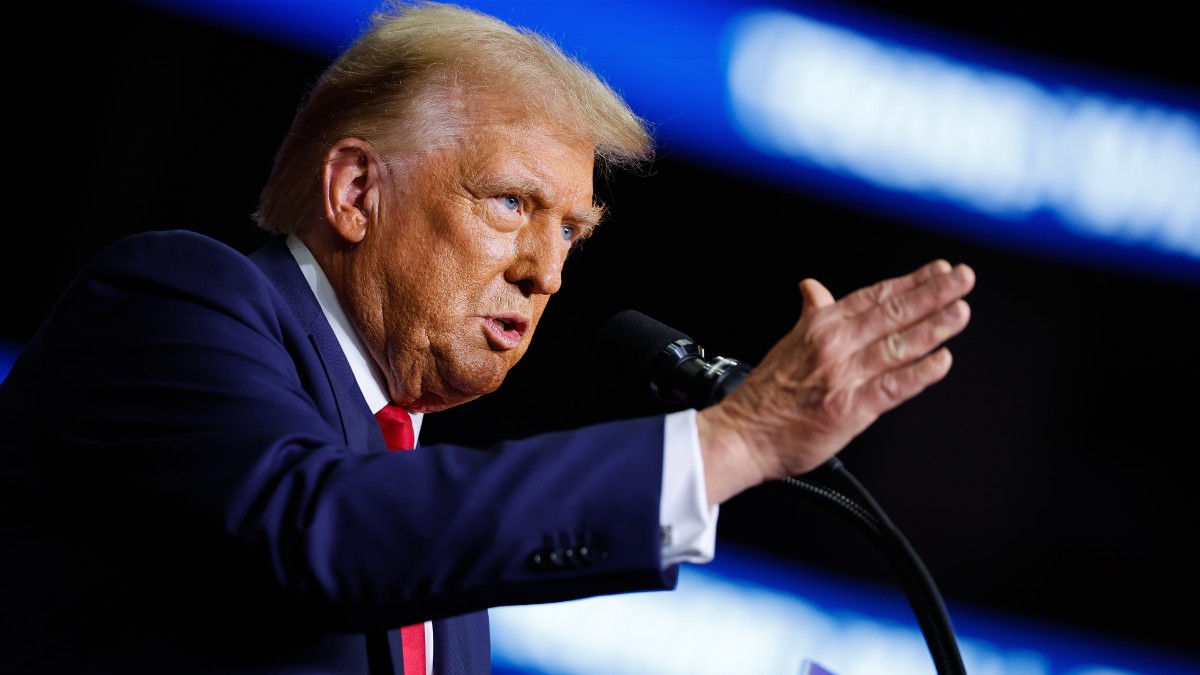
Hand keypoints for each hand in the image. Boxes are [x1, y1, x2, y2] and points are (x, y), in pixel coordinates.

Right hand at [696, 259, 974, 504]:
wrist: (743, 434)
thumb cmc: (765, 395)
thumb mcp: (788, 342)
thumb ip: (811, 313)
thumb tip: (812, 287)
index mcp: (819, 326)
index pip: (874, 296)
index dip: (911, 281)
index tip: (939, 269)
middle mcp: (833, 345)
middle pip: (892, 312)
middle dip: (933, 293)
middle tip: (962, 277)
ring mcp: (843, 376)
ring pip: (897, 344)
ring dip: (933, 326)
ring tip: (960, 311)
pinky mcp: (850, 408)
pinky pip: (892, 387)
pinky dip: (919, 373)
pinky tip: (942, 361)